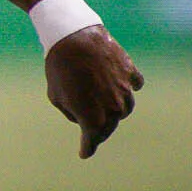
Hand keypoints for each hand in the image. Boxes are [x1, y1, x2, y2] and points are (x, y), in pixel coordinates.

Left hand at [46, 27, 142, 157]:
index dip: (88, 148)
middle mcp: (114, 108)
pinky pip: (134, 85)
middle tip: (94, 131)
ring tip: (107, 108)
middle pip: (110, 126)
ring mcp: (125, 90)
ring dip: (116, 111)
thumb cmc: (59, 69)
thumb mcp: (56, 97)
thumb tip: (83, 117)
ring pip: (125, 108)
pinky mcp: (131, 72)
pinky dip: (129, 88)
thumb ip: (72, 112)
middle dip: (101, 130)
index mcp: (93, 119)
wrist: (73, 38)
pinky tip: (124, 88)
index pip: (92, 140)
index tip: (85, 153)